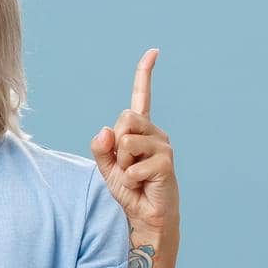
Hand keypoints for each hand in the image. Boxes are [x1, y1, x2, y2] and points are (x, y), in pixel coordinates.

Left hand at [89, 48, 178, 235]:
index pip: (142, 96)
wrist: (145, 216)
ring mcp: (163, 147)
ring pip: (126, 141)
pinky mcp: (166, 164)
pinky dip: (129, 180)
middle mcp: (155, 133)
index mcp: (140, 130)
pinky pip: (133, 166)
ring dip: (122, 164)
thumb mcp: (107, 167)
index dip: (145, 74)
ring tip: (134, 177)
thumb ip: (101, 148)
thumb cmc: (130, 189)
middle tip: (125, 165)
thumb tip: (105, 131)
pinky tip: (141, 186)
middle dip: (116, 144)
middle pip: (125, 118)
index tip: (154, 51)